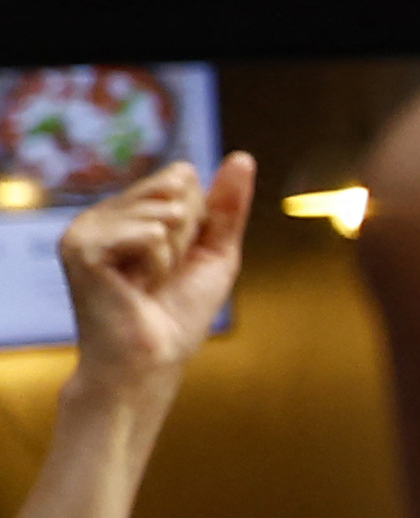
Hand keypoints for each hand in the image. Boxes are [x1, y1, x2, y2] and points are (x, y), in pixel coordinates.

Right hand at [53, 156, 248, 403]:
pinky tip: (134, 288)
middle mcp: (101, 214)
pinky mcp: (80, 247)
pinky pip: (150, 233)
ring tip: (146, 283)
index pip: (183, 176)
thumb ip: (227, 206)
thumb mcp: (215, 251)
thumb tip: (242, 157)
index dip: (198, 220)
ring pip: (166, 211)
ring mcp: (85, 228)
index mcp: (126, 212)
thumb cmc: (179, 312)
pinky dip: (157, 265)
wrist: (152, 360)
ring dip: (172, 254)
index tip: (177, 258)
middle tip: (161, 273)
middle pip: (176, 186)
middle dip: (187, 233)